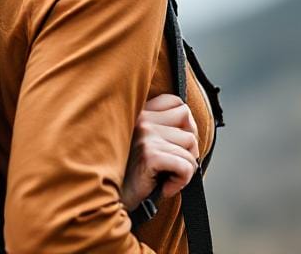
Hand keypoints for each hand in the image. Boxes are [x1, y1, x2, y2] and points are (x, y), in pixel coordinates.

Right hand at [121, 94, 199, 210]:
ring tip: (167, 177)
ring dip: (185, 167)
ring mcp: (146, 136)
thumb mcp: (144, 145)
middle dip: (189, 147)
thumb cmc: (130, 175)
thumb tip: (192, 128)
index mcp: (140, 114)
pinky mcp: (150, 156)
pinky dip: (182, 181)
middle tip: (175, 164)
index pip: (177, 102)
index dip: (186, 123)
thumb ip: (161, 130)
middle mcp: (142, 120)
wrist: (107, 197)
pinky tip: (166, 187)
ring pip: (190, 146)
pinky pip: (186, 166)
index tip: (178, 143)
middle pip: (188, 122)